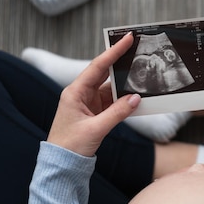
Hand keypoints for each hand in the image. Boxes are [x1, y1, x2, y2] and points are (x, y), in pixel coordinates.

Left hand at [47, 32, 140, 156]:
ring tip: (142, 73)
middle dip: (120, 62)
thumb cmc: (69, 147)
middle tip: (137, 48)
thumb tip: (136, 99)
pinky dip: (124, 99)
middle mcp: (81, 94)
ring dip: (125, 84)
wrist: (61, 165)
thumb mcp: (95, 129)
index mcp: (75, 92)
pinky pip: (113, 101)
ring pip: (110, 88)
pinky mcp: (95, 113)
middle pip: (104, 72)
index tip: (127, 38)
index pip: (98, 66)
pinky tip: (136, 96)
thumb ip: (117, 113)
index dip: (113, 51)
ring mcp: (88, 103)